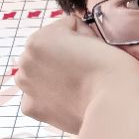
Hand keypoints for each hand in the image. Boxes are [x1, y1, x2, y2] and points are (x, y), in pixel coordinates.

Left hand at [15, 14, 138, 135]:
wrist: (114, 104)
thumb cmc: (111, 68)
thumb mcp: (92, 35)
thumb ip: (75, 33)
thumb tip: (72, 41)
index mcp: (38, 38)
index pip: (62, 30)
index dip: (81, 39)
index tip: (92, 52)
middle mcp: (25, 60)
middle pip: (47, 53)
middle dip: (61, 58)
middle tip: (85, 70)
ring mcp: (27, 85)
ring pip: (40, 75)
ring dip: (52, 78)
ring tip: (77, 86)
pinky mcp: (32, 108)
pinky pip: (40, 97)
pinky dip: (51, 100)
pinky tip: (69, 101)